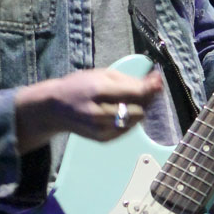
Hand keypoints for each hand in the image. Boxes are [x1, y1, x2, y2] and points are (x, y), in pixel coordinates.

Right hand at [15, 67, 163, 153]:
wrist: (54, 109)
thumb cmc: (79, 86)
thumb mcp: (102, 74)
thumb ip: (129, 80)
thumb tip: (156, 83)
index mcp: (99, 91)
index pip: (135, 93)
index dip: (151, 87)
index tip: (159, 80)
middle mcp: (99, 113)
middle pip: (139, 109)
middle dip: (145, 99)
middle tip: (142, 88)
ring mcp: (101, 129)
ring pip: (136, 120)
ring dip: (139, 108)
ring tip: (127, 98)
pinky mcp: (103, 139)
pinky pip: (128, 128)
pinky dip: (129, 119)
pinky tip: (119, 110)